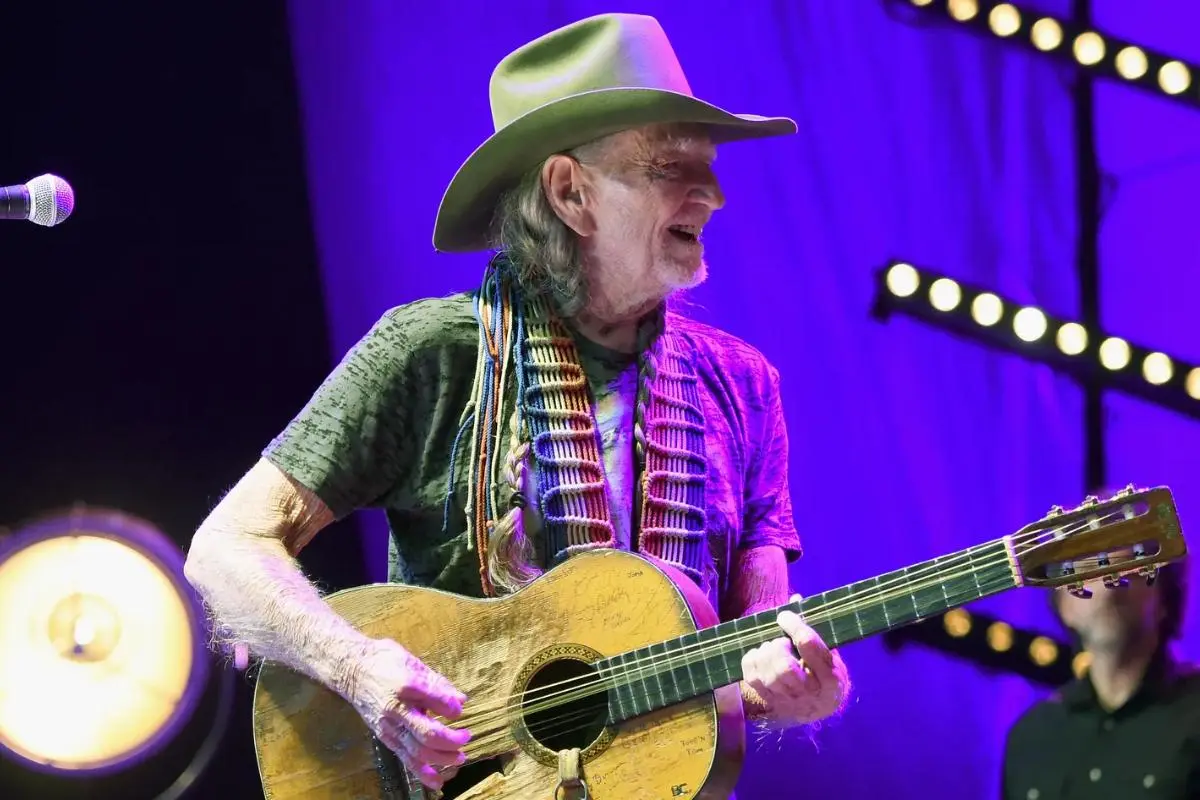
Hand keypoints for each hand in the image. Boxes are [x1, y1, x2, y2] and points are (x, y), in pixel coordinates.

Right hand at [344, 638, 470, 790]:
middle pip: (427, 734)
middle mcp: (396, 710)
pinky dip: (422, 772)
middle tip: (466, 736)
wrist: (352, 670)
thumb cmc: (386, 661)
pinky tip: (437, 779)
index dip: (452, 709)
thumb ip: (437, 683)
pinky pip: (405, 758)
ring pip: (417, 751)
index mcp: (406, 685)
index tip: (461, 711)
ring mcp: (389, 726)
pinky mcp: (385, 737)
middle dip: (451, 741)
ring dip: (442, 758)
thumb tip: (460, 700)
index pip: (434, 701)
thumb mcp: (413, 662)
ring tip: (460, 757)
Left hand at [741, 594, 848, 725]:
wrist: (818, 707)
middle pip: (784, 667)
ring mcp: (789, 700)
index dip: (794, 626)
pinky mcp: (771, 701)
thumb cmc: (824, 672)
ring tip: (772, 647)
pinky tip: (760, 655)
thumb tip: (795, 599)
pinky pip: (752, 679)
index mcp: (831, 677)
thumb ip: (815, 628)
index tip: (784, 615)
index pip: (808, 646)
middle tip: (780, 641)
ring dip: (765, 653)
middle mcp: (811, 693)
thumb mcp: (830, 652)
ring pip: (768, 675)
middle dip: (777, 646)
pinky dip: (752, 660)